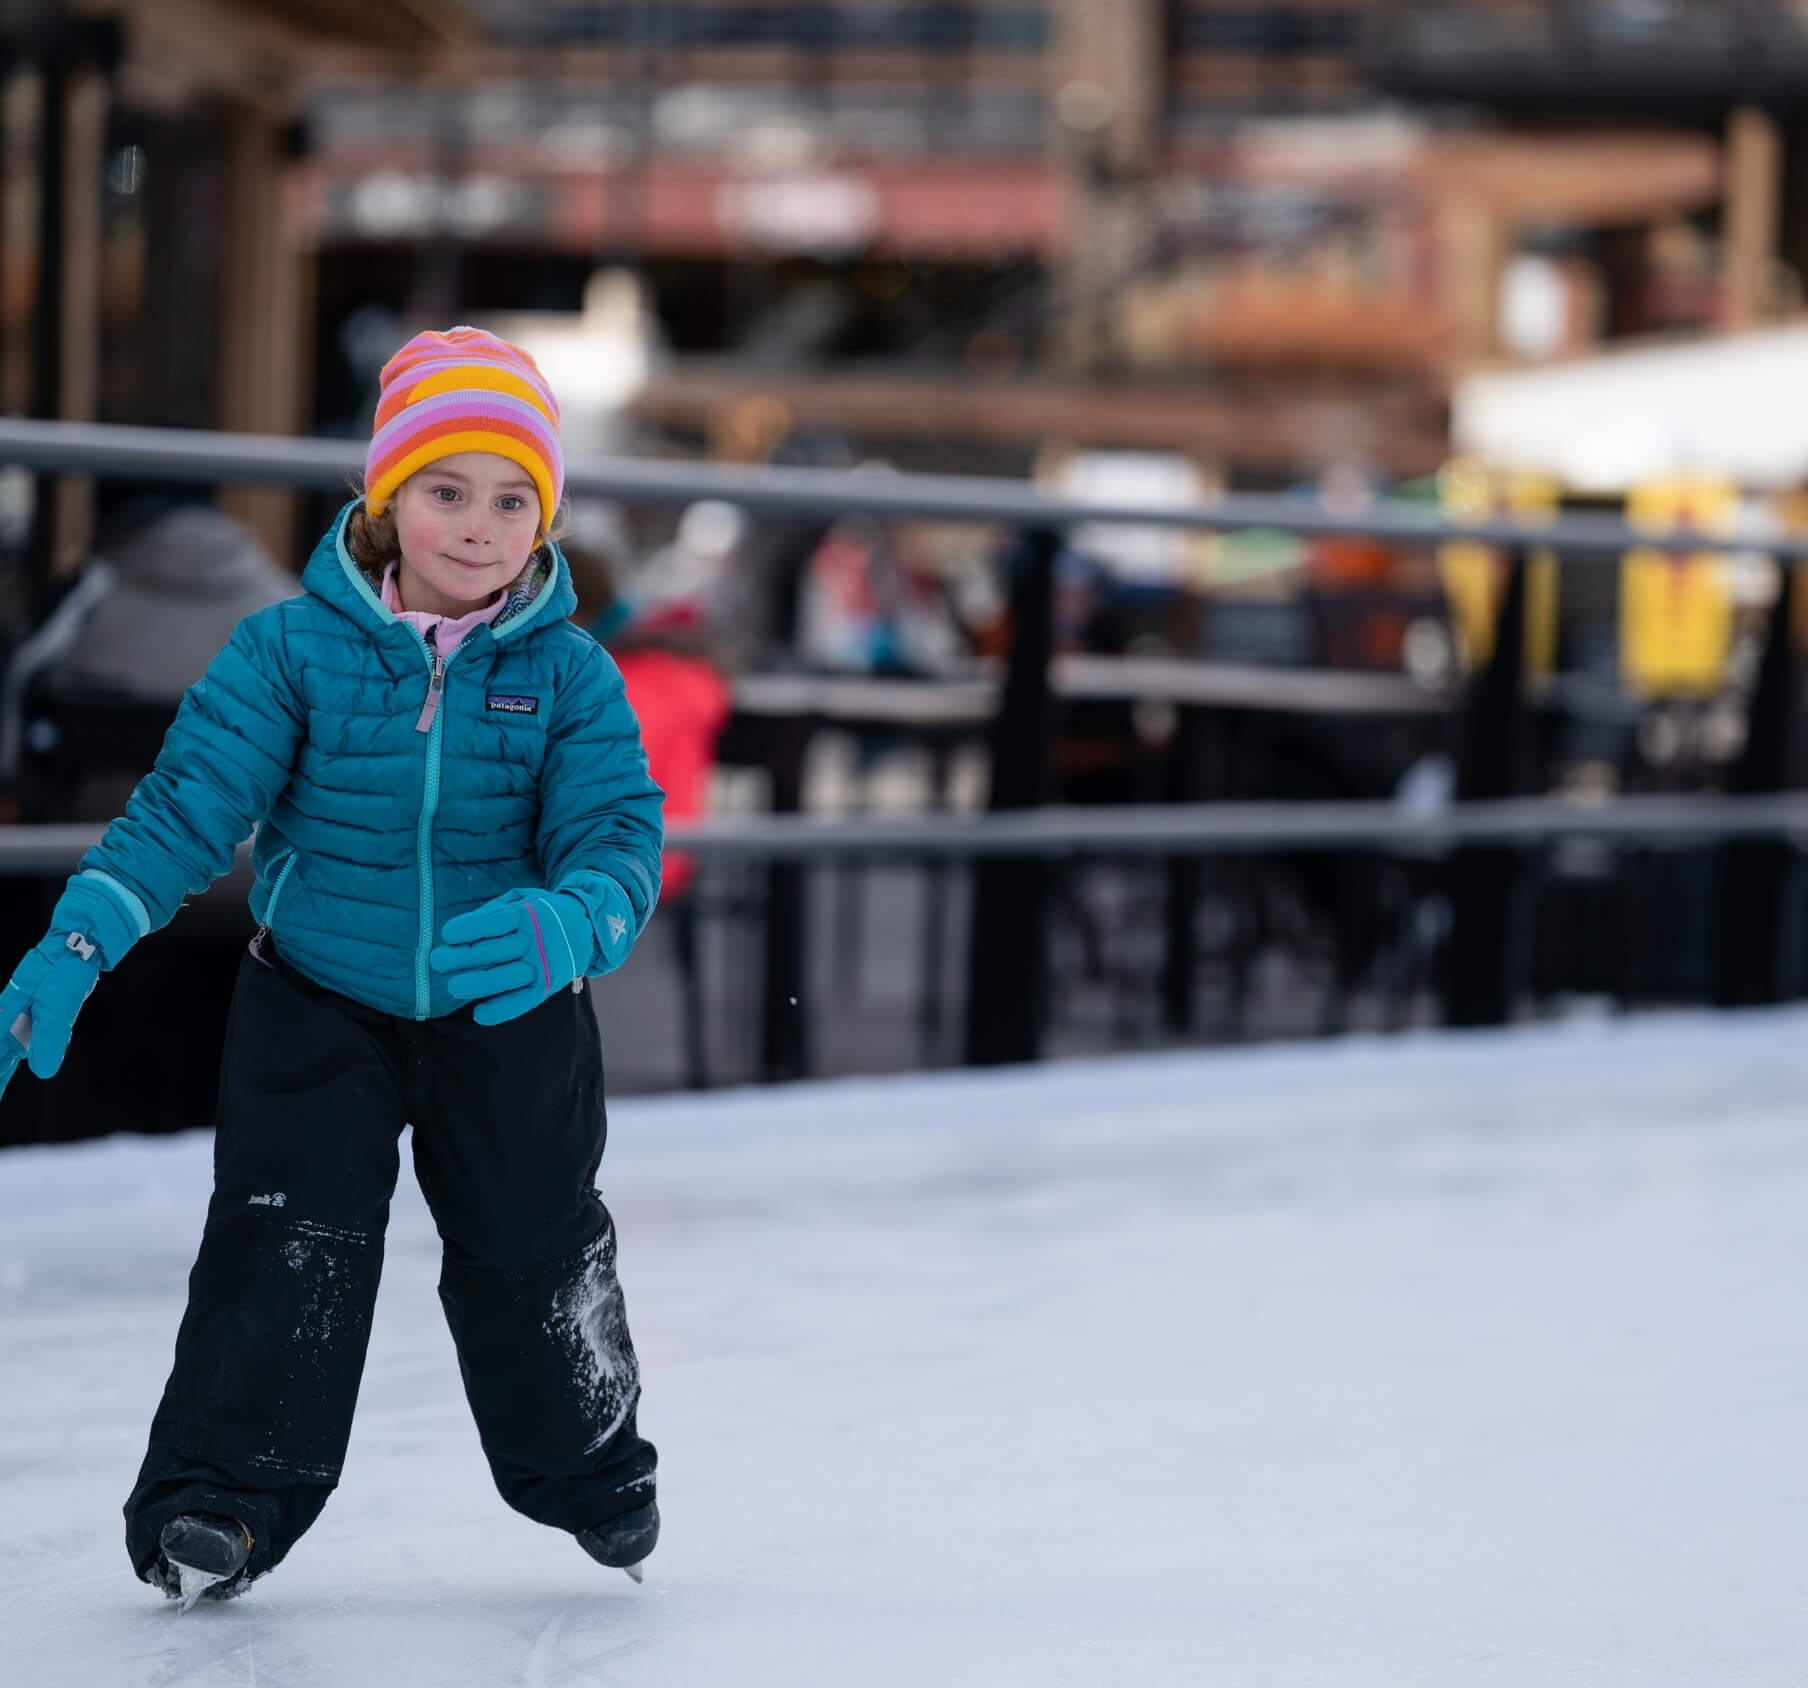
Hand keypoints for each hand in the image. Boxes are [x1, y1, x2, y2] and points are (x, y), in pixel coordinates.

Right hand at [0, 928, 104, 1100]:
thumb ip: (51, 1037)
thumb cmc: (65, 971)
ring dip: (1, 1070)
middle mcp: (10, 1020)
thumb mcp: (58, 1005)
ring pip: (5, 1052)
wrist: (79, 942)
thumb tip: (44, 1072)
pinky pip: (18, 1043)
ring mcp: (22, 1018)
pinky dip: (9, 1057)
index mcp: (7, 1018)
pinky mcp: (36, 1015)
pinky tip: (12, 1063)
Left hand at [430, 882, 633, 1025]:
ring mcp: (544, 965)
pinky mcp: (548, 985)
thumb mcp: (522, 899)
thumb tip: (461, 929)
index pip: (494, 923)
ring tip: (454, 986)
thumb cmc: (542, 912)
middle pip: (496, 951)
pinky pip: (524, 1000)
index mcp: (528, 914)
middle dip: (463, 957)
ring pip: (507, 978)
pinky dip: (503, 1009)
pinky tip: (480, 1014)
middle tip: (438, 961)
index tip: (448, 935)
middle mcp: (537, 940)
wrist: (587, 927)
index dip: (469, 929)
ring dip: (478, 984)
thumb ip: (493, 911)